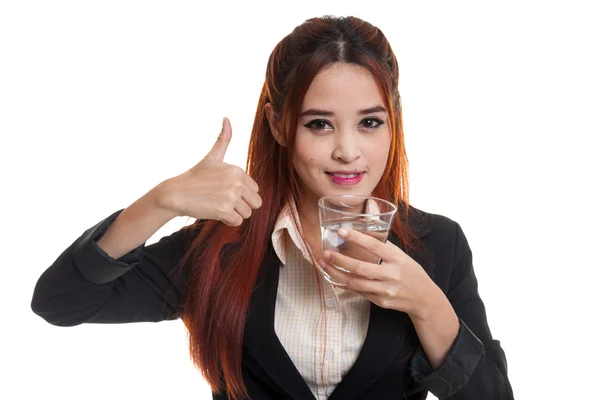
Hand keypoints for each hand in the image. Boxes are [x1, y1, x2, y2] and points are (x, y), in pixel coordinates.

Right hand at [157, 117, 261, 225]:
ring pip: (247, 213)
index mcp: (237, 170)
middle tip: (225, 202)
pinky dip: (228, 221)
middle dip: (243, 206)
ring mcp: (230, 195)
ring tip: (218, 206)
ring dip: (234, 214)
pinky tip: (215, 212)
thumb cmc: (195, 177)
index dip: (242, 195)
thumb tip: (227, 118)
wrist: (175, 193)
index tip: (226, 191)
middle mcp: (236, 181)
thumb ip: (223, 139)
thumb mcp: (212, 157)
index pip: (255, 190)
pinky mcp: (223, 209)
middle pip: (255, 203)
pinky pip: (237, 222)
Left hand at [319, 227, 442, 319]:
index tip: (341, 231)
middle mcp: (391, 275)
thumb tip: (363, 232)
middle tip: (326, 252)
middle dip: (340, 260)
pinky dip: (343, 284)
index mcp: (397, 259)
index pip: (374, 246)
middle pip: (360, 267)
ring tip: (324, 264)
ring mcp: (385, 290)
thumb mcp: (402, 256)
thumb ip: (384, 246)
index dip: (356, 238)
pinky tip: (333, 277)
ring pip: (355, 283)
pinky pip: (358, 292)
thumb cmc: (411, 272)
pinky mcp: (380, 301)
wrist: (424, 298)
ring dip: (336, 273)